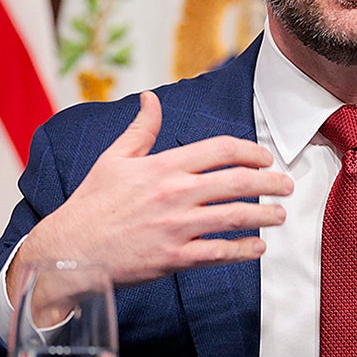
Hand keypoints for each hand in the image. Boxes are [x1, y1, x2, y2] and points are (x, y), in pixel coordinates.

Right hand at [8, 90, 293, 307]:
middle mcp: (174, 193)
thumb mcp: (113, 158)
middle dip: (269, 182)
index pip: (221, 150)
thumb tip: (151, 98)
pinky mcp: (173, 258)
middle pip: (237, 182)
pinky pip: (218, 253)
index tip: (266, 157)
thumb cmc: (92, 203)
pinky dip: (243, 250)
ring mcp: (175, 227)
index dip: (251, 151)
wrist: (69, 250)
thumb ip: (140, 129)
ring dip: (264, 216)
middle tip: (287, 185)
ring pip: (234, 217)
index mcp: (163, 165)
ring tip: (280, 215)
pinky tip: (258, 248)